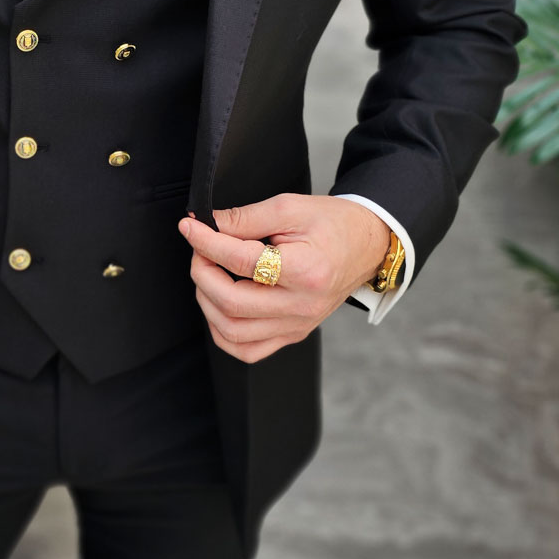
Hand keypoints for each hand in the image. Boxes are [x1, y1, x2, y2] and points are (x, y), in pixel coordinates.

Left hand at [178, 195, 389, 361]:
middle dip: (202, 273)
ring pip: (233, 333)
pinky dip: (223, 331)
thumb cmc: (334, 224)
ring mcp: (298, 325)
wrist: (367, 245)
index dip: (207, 242)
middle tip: (199, 249)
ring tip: (208, 274)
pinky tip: (219, 305)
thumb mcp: (291, 208)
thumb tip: (207, 224)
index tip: (191, 226)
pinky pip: (248, 350)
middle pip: (232, 303)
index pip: (242, 261)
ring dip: (207, 302)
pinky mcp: (293, 334)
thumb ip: (245, 218)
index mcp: (307, 271)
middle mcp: (302, 306)